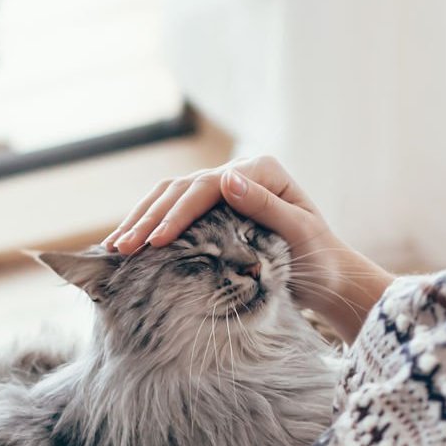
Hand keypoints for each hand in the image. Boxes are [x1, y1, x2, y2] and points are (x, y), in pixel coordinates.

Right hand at [106, 154, 391, 341]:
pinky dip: (149, 225)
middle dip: (148, 218)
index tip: (155, 241)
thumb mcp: (299, 231)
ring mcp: (224, 189)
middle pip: (180, 189)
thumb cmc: (321, 257)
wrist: (330, 274)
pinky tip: (129, 241)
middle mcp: (238, 173)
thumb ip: (263, 205)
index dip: (177, 213)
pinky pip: (174, 211)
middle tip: (122, 247)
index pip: (206, 187)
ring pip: (169, 196)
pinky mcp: (214, 210)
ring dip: (140, 220)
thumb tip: (224, 177)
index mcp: (260, 170)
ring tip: (115, 246)